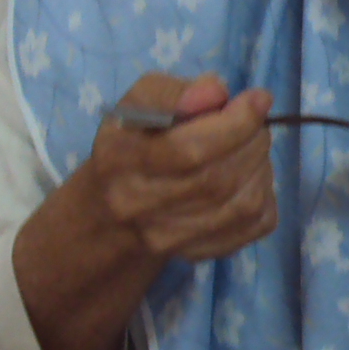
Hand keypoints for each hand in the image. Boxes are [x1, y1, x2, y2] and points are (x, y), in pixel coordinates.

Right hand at [14, 72, 275, 349]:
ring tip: (249, 151)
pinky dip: (262, 204)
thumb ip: (170, 97)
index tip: (256, 101)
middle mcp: (142, 209)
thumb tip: (219, 91)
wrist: (86, 241)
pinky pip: (250, 229)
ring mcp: (171, 241)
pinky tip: (246, 188)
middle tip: (253, 122)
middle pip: (224, 176)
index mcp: (119, 166)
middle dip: (251, 143)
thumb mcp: (129, 115)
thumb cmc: (117, 160)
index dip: (235, 124)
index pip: (192, 150)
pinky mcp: (197, 258)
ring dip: (260, 171)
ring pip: (242, 203)